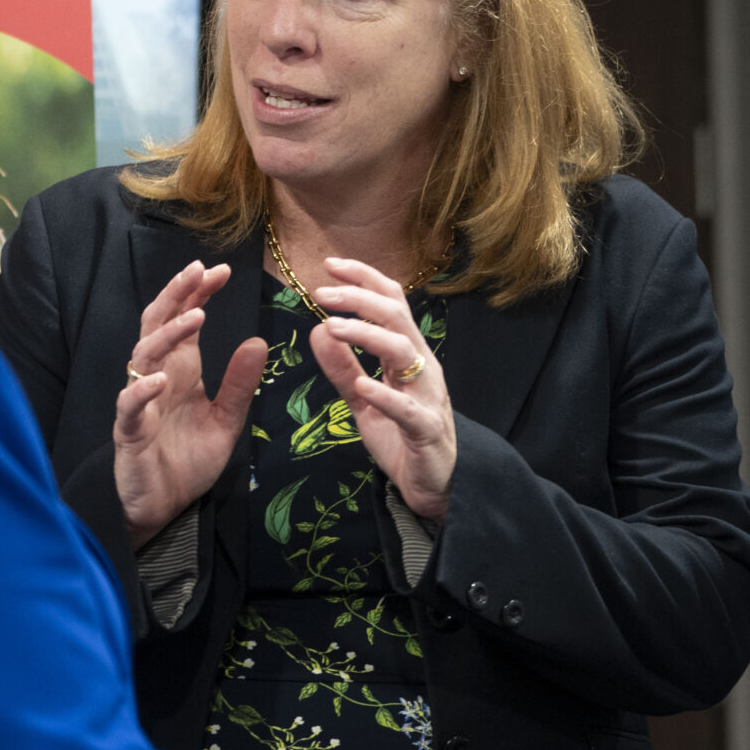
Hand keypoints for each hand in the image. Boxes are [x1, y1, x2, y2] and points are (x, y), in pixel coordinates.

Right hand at [116, 261, 266, 545]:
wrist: (164, 508)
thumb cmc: (189, 460)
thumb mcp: (226, 420)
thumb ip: (240, 384)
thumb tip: (259, 342)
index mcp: (180, 369)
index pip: (184, 318)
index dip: (198, 292)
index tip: (221, 269)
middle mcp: (157, 376)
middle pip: (158, 323)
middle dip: (177, 295)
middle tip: (197, 270)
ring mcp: (139, 400)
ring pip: (144, 355)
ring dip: (168, 334)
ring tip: (195, 318)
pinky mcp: (129, 430)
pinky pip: (130, 404)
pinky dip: (142, 389)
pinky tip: (159, 378)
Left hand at [309, 258, 456, 519]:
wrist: (432, 484)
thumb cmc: (400, 436)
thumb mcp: (363, 399)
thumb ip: (341, 367)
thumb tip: (317, 329)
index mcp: (407, 353)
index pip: (390, 303)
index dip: (363, 279)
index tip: (330, 265)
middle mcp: (421, 366)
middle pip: (396, 317)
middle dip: (358, 299)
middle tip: (320, 292)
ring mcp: (427, 396)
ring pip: (403, 351)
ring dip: (367, 335)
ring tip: (333, 327)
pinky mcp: (426, 430)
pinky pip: (408, 409)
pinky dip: (385, 395)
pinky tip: (361, 386)